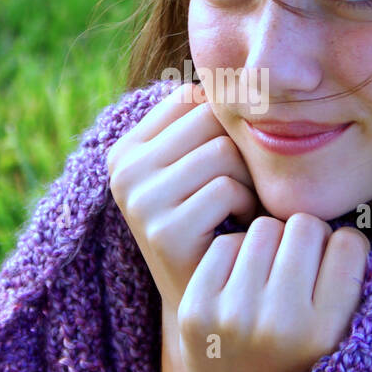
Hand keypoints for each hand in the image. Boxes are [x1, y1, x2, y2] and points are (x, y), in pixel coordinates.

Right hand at [106, 82, 259, 314]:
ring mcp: (138, 199)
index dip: (226, 125)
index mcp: (127, 148)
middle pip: (210, 118)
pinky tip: (237, 228)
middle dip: (240, 151)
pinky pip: (227, 188)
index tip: (227, 165)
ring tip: (240, 208)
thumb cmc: (219, 225)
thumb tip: (237, 69)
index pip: (193, 97)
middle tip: (241, 190)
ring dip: (248, 180)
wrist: (210, 301)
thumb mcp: (202, 167)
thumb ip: (205, 122)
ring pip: (222, 151)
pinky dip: (246, 206)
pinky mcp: (161, 229)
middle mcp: (123, 168)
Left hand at [178, 214, 369, 371]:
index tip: (336, 263)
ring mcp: (232, 314)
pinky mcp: (196, 307)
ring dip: (272, 243)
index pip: (348, 243)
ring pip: (264, 228)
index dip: (344, 247)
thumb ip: (352, 281)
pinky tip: (242, 280)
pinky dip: (237, 255)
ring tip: (272, 271)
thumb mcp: (343, 335)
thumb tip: (341, 220)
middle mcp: (278, 323)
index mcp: (325, 331)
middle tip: (301, 263)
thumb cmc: (304, 363)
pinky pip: (225, 244)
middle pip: (305, 226)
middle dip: (308, 239)